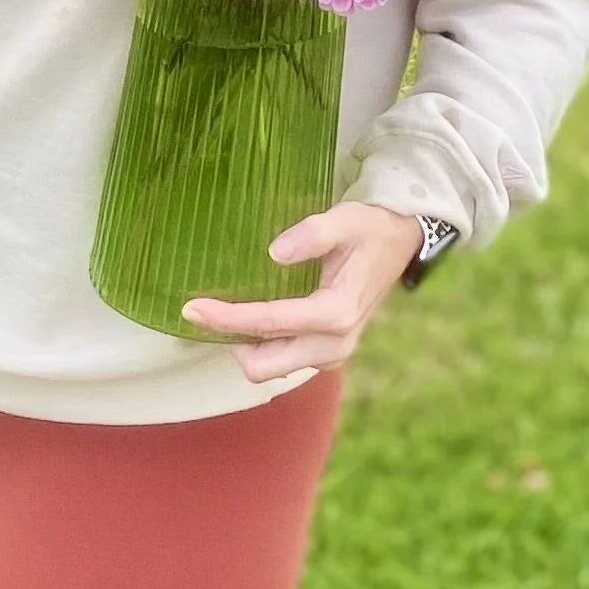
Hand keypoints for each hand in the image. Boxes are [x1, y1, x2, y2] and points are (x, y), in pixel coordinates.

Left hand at [182, 203, 423, 382]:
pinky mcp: (324, 354)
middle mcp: (334, 344)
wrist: (396, 245)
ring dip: (244, 345)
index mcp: (337, 313)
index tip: (191, 308)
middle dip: (230, 341)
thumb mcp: (345, 219)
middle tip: (203, 311)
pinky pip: (280, 362)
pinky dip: (260, 345)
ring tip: (226, 309)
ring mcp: (330, 354)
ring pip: (269, 369)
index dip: (226, 318)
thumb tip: (274, 253)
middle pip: (262, 366)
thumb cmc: (368, 230)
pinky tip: (249, 314)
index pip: (269, 324)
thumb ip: (313, 233)